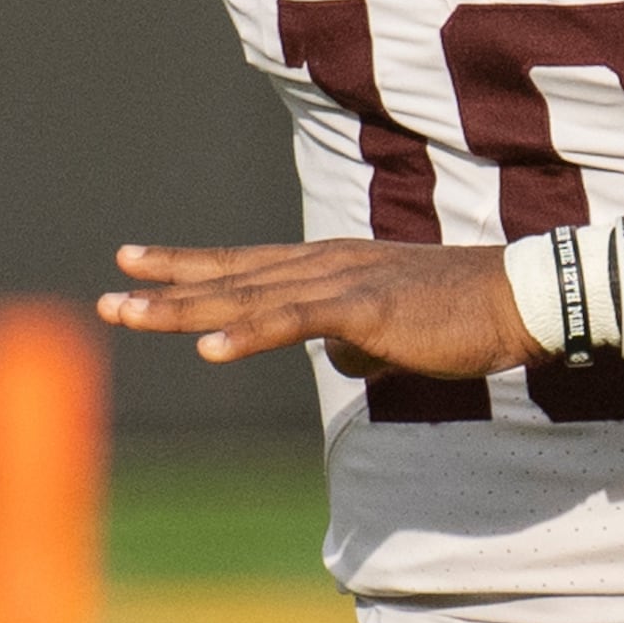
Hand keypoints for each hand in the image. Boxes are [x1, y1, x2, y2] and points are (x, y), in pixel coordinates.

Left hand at [96, 239, 540, 376]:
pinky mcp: (363, 310)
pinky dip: (248, 333)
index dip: (187, 265)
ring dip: (184, 309)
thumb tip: (338, 359)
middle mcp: (324, 266)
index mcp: (329, 267)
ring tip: (130, 315)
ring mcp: (340, 284)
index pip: (244, 266)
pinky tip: (209, 349)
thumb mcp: (396, 333)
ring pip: (245, 297)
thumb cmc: (463, 315)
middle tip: (108, 299)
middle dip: (165, 289)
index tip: (133, 262)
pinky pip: (294, 324)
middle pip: (230, 279)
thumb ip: (359, 343)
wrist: (516, 298)